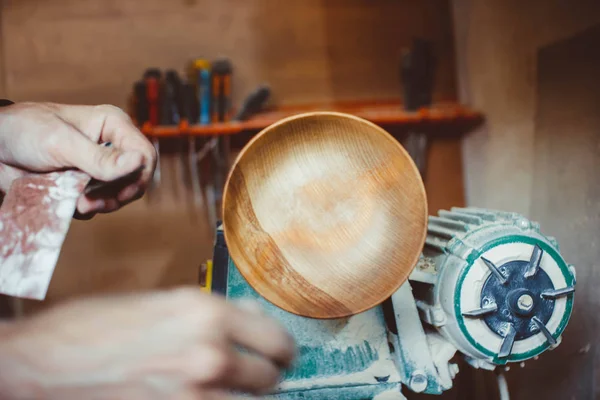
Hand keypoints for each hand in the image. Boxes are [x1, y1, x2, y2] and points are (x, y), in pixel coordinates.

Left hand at [0, 102, 156, 216]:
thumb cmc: (23, 131)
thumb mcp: (62, 142)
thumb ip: (100, 158)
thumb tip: (139, 162)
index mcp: (112, 126)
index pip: (145, 154)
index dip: (138, 176)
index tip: (119, 193)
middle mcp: (111, 146)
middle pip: (137, 178)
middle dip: (118, 194)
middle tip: (92, 201)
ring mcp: (98, 168)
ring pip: (120, 195)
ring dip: (102, 204)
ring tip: (78, 202)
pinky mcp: (85, 185)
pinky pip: (99, 204)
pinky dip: (88, 208)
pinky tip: (72, 202)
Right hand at [0, 288, 295, 399]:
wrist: (43, 366)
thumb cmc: (93, 330)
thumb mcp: (161, 304)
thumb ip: (212, 314)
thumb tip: (250, 318)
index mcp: (208, 312)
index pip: (277, 338)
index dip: (281, 350)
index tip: (279, 355)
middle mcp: (211, 353)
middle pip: (271, 378)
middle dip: (264, 377)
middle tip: (252, 376)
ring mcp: (197, 395)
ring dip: (241, 398)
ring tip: (221, 390)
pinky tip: (197, 398)